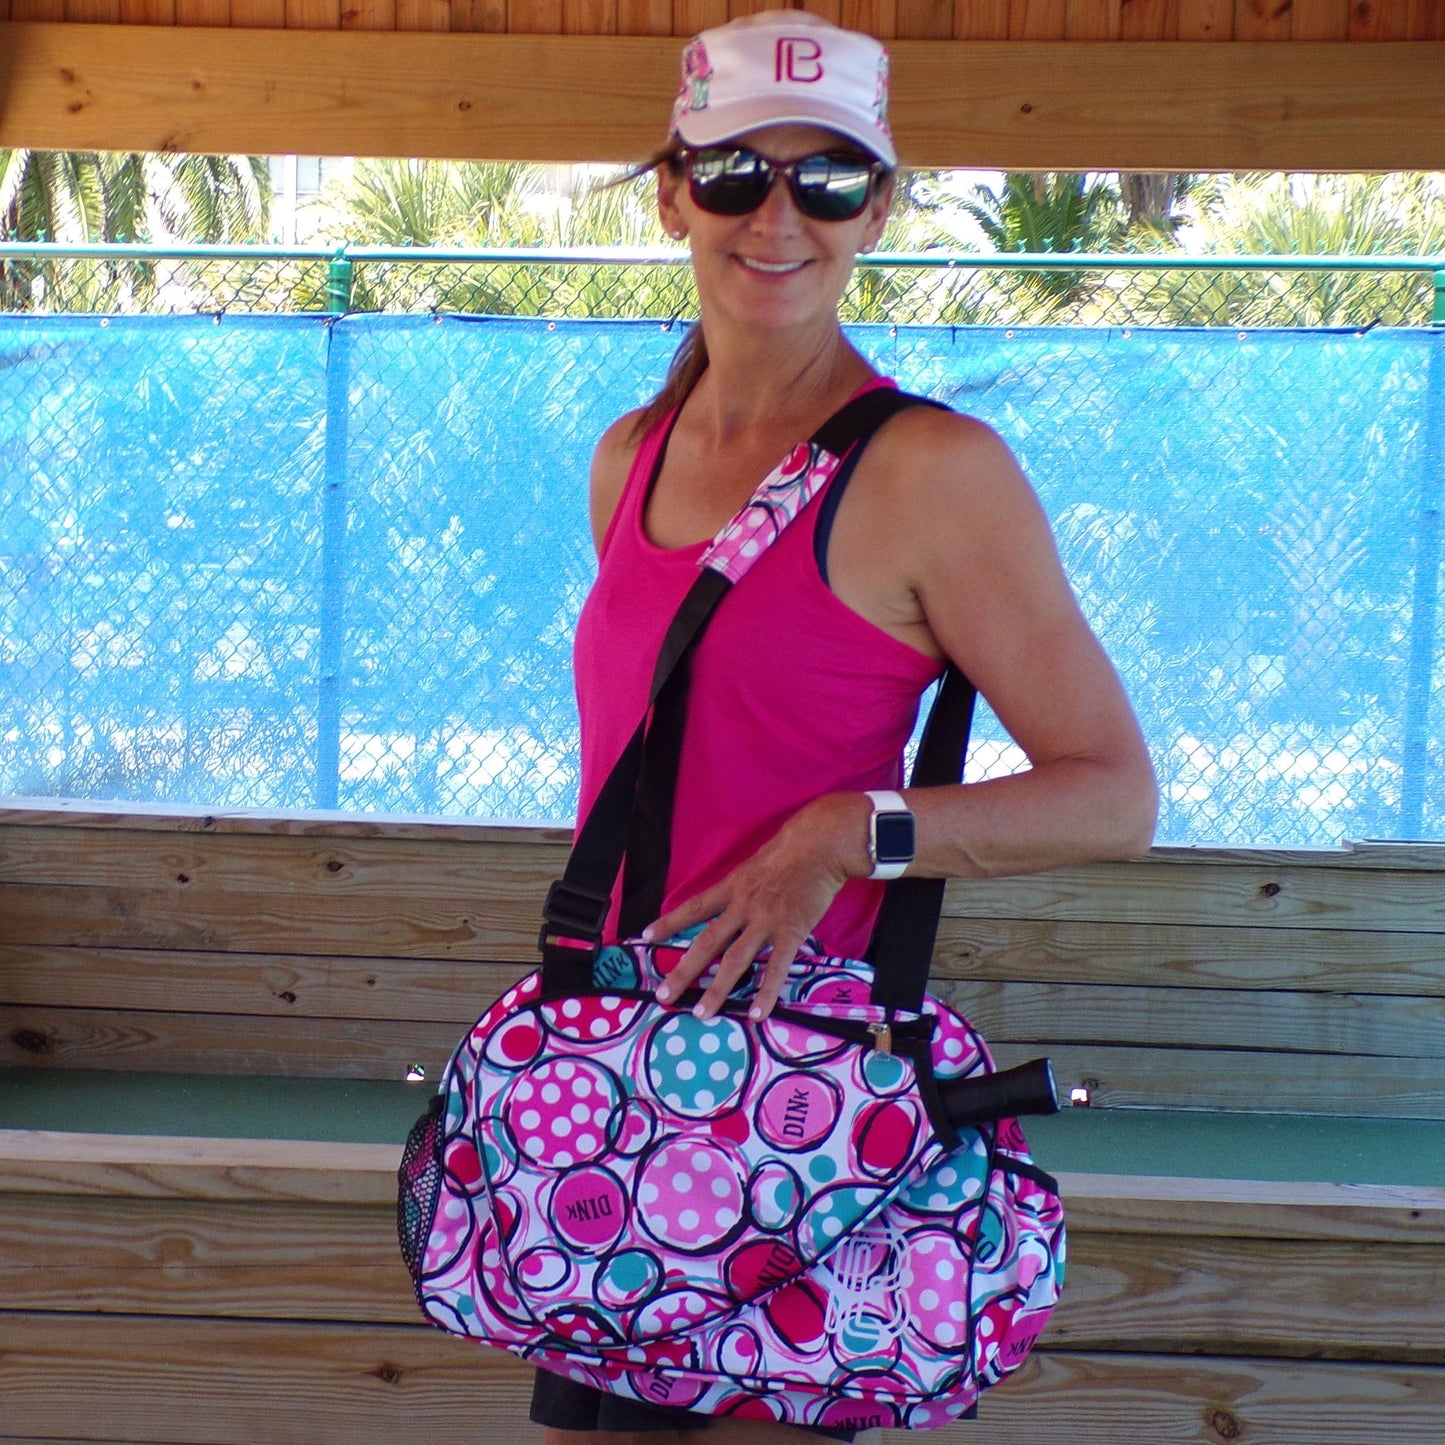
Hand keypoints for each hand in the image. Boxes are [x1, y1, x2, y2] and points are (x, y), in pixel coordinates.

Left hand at [644, 792, 871, 1020]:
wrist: (820, 844)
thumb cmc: (791, 848)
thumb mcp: (755, 863)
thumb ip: (742, 886)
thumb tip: (732, 902)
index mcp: (732, 887)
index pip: (693, 908)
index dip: (668, 923)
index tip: (645, 937)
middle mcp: (742, 907)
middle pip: (706, 943)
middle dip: (683, 971)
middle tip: (663, 995)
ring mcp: (766, 922)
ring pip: (735, 961)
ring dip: (717, 990)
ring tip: (701, 1014)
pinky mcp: (791, 932)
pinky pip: (776, 968)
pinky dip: (766, 992)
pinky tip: (757, 1014)